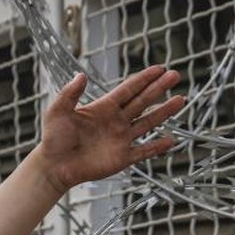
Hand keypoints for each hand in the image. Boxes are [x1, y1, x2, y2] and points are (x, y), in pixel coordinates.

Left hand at [38, 66, 184, 195]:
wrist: (54, 166)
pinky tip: (171, 140)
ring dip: (164, 112)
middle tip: (175, 75)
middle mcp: (116, 121)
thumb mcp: (58, 111)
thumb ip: (69, 93)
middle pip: (142, 101)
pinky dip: (157, 147)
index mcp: (103, 108)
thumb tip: (81, 74)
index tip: (159, 68)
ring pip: (147, 123)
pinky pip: (144, 151)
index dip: (143, 79)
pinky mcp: (122, 158)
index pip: (128, 90)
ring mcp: (120, 139)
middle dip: (158, 88)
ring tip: (181, 100)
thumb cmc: (53, 139)